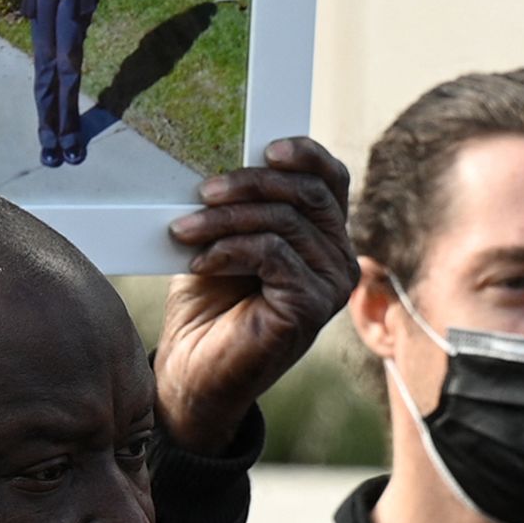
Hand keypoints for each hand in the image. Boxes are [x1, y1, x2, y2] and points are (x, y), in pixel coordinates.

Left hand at [152, 136, 357, 452]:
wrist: (191, 375)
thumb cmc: (208, 308)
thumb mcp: (223, 240)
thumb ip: (241, 206)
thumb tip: (226, 162)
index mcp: (323, 238)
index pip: (331, 180)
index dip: (306, 155)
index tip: (266, 148)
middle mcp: (339, 260)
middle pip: (310, 193)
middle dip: (252, 183)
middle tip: (204, 191)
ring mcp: (330, 286)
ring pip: (287, 221)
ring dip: (227, 219)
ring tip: (184, 230)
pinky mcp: (311, 307)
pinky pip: (274, 254)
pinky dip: (229, 249)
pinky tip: (201, 262)